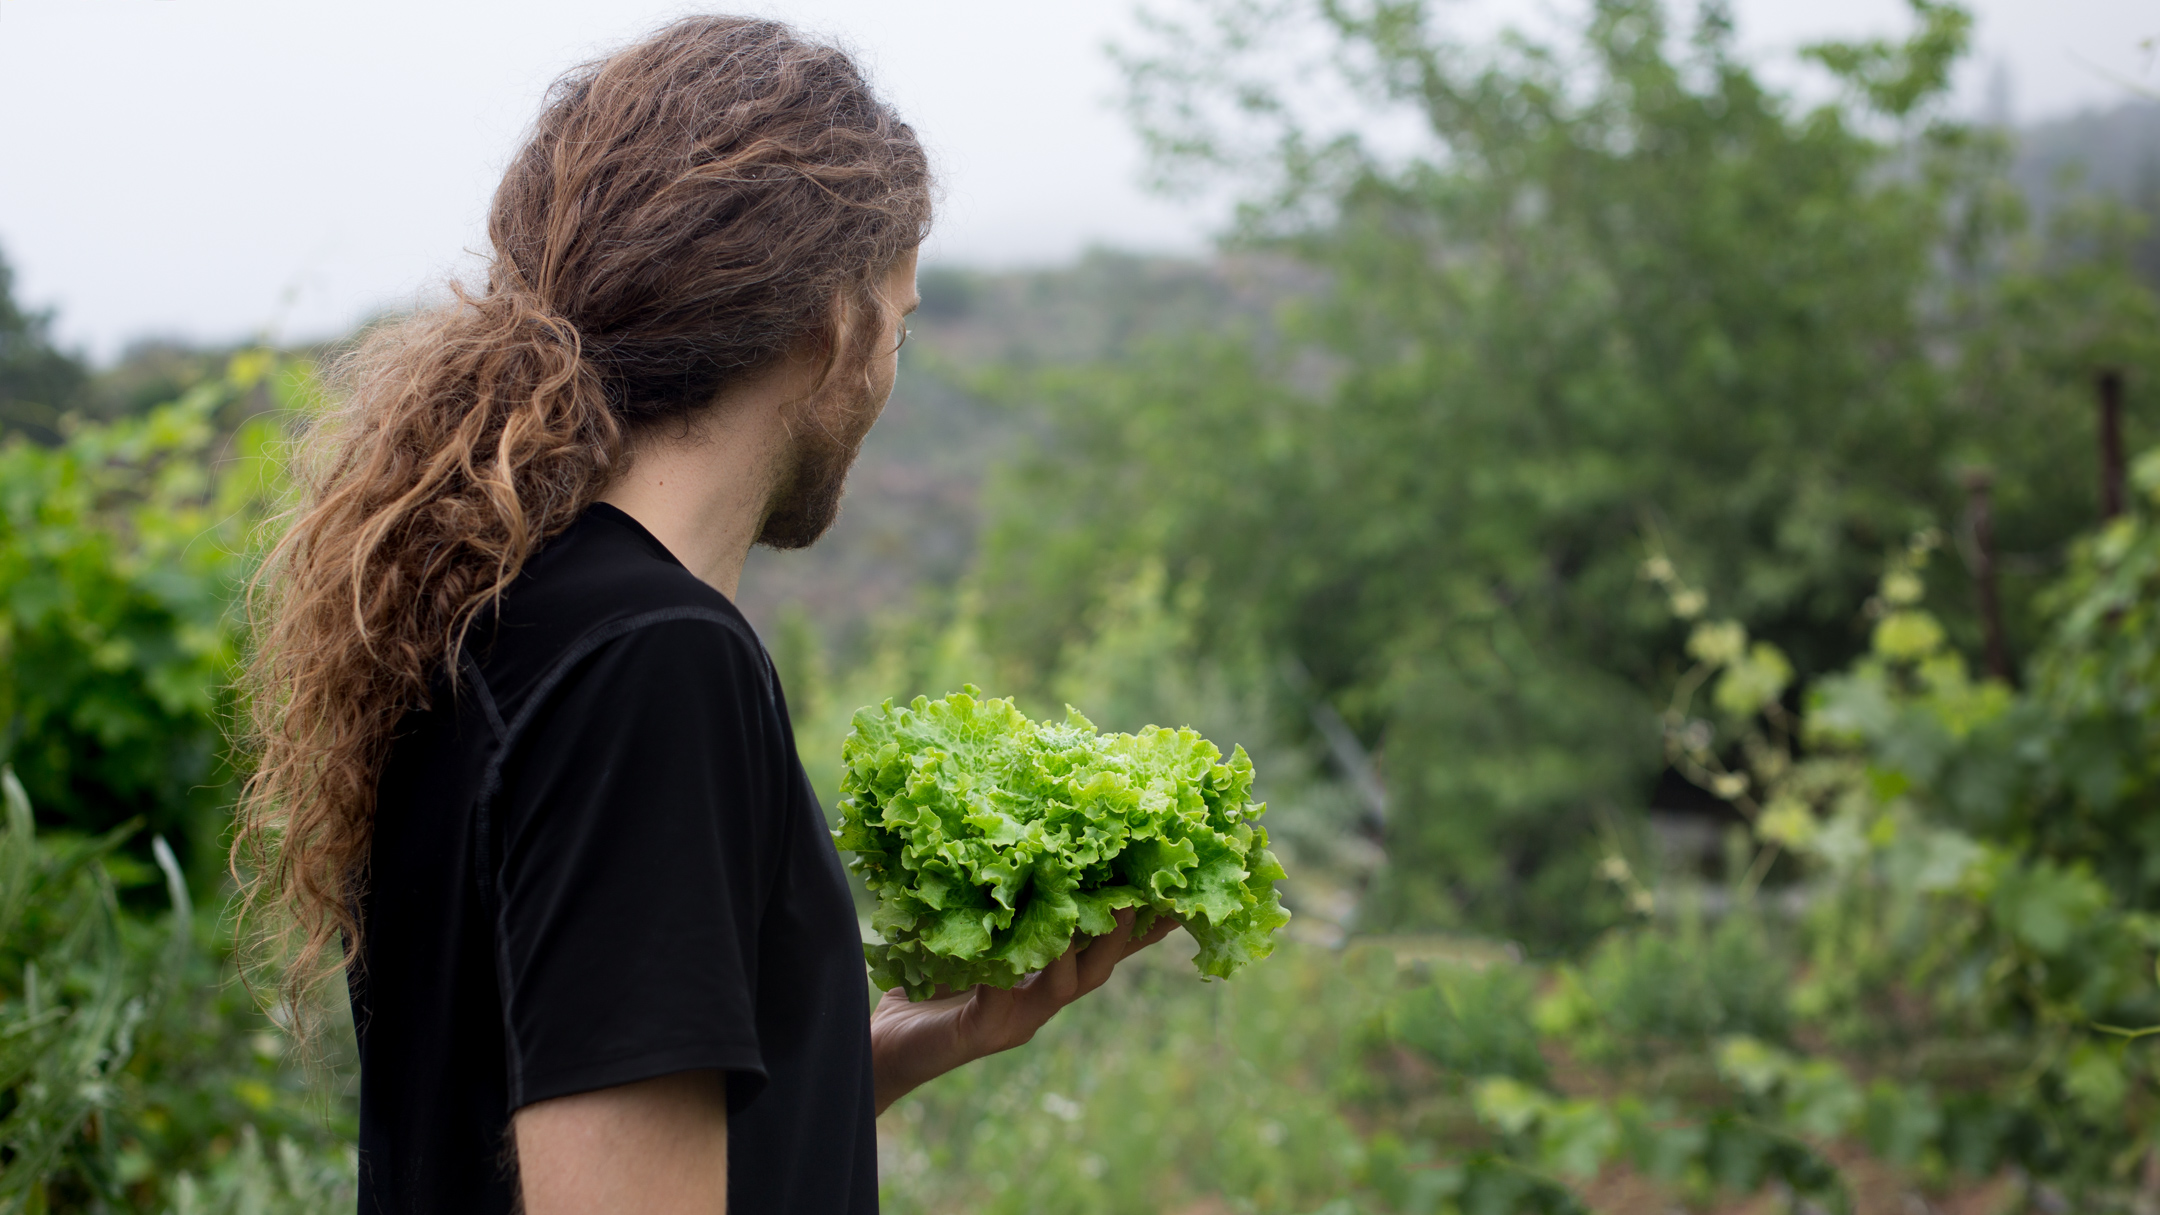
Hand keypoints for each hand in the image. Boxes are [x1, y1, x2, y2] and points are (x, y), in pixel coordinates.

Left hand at [868, 907, 1178, 1113]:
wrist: (881, 1050)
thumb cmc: (922, 989)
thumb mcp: (966, 940)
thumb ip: (997, 907)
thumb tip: (1019, 842)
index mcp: (1043, 978)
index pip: (1103, 950)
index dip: (1142, 925)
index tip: (1177, 892)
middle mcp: (1039, 1003)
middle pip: (1099, 968)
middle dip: (1126, 933)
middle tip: (1146, 893)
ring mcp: (1015, 1021)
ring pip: (1066, 985)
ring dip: (1083, 947)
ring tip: (1099, 912)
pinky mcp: (982, 1031)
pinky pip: (1003, 996)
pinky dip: (1012, 969)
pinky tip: (1018, 948)